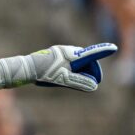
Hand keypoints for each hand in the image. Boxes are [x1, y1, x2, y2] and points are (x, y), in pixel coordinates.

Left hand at [0, 43, 117, 90]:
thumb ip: (79, 82)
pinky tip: (62, 78)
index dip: (102, 51)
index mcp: (69, 54)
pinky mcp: (53, 57)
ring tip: (73, 81)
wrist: (23, 69)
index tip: (112, 48)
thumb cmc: (42, 72)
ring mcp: (59, 53)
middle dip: (89, 70)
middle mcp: (65, 51)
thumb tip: (93, 85)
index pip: (90, 53)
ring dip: (79, 72)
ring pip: (75, 63)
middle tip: (91, 82)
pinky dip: (70, 71)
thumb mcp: (63, 79)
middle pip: (84, 60)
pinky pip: (67, 64)